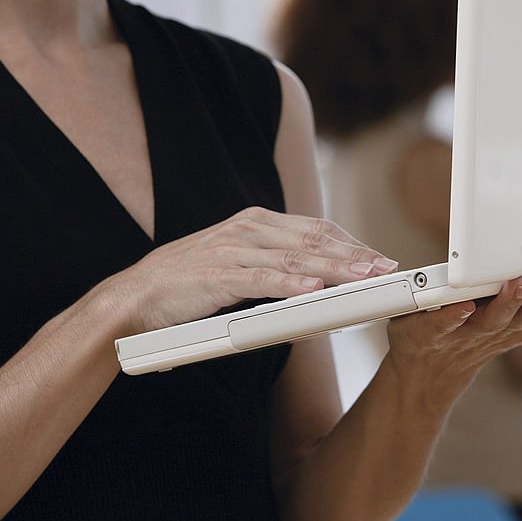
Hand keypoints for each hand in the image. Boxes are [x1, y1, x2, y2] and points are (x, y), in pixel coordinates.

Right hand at [103, 206, 397, 332]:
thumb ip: (278, 263)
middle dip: (354, 255)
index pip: (316, 229)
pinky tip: (315, 289)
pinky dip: (291, 284)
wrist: (136, 298)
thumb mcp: (241, 264)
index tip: (380, 259)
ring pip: (296, 258)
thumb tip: (323, 277)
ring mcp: (233, 250)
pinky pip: (261, 280)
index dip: (352, 243)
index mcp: (257, 222)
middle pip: (314, 240)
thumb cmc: (192, 284)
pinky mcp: (218, 276)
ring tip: (364, 278)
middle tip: (386, 269)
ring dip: (335, 269)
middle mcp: (248, 229)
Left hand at [385, 228, 521, 410]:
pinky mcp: (435, 334)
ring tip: (521, 279)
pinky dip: (454, 317)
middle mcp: (511, 330)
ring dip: (512, 302)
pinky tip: (462, 305)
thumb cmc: (489, 328)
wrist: (431, 368)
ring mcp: (473, 334)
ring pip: (499, 321)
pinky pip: (446, 327)